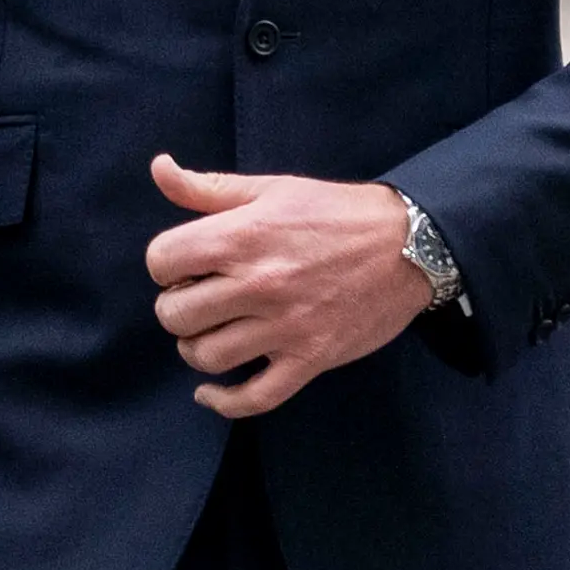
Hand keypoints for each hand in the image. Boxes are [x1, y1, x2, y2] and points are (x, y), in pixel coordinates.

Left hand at [144, 155, 432, 419]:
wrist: (410, 245)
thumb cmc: (336, 214)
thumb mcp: (272, 189)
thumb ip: (209, 188)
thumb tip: (159, 168)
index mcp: (242, 236)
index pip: (162, 262)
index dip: (166, 264)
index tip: (186, 265)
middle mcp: (259, 284)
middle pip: (176, 315)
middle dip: (178, 307)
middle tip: (201, 299)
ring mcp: (285, 327)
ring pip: (207, 357)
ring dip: (198, 348)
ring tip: (212, 333)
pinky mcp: (310, 359)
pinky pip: (254, 398)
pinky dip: (223, 401)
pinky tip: (210, 392)